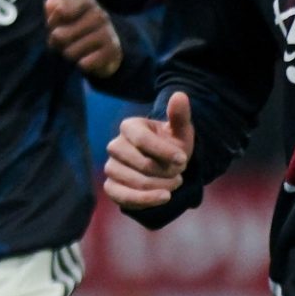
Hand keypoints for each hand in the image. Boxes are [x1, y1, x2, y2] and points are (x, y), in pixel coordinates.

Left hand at [45, 0, 122, 78]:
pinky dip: (82, 64)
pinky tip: (89, 58)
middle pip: (59, 35)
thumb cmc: (77, 30)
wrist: (107, 49)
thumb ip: (53, 8)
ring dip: (70, 55)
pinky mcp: (112, 50)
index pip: (60, 11)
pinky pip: (84, 64)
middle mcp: (99, 13)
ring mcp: (107, 31)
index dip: (52, 23)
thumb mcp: (63, 17)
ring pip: (70, 52)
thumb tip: (50, 4)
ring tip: (78, 50)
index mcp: (85, 1)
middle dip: (57, 43)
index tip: (55, 25)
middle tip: (65, 43)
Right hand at [102, 91, 194, 208]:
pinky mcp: (111, 187)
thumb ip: (179, 115)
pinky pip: (124, 197)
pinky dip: (146, 200)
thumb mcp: (180, 130)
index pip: (142, 140)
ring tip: (175, 183)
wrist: (165, 165)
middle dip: (166, 172)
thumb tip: (180, 95)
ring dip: (161, 186)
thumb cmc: (172, 144)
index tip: (184, 160)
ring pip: (136, 182)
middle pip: (142, 164)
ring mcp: (111, 167)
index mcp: (129, 126)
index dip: (165, 152)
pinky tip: (164, 198)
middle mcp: (115, 146)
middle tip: (180, 173)